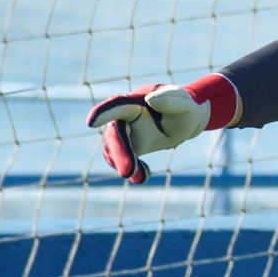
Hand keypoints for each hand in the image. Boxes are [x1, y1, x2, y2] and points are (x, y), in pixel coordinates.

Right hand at [86, 74, 238, 182]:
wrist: (186, 120)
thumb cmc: (186, 109)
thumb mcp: (186, 104)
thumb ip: (172, 99)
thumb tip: (150, 100)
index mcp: (136, 101)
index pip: (117, 105)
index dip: (104, 112)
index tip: (91, 122)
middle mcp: (125, 116)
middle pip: (114, 133)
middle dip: (119, 152)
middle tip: (127, 172)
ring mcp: (124, 133)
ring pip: (114, 149)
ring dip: (123, 163)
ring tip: (141, 176)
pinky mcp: (128, 147)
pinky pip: (123, 160)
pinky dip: (132, 169)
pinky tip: (143, 177)